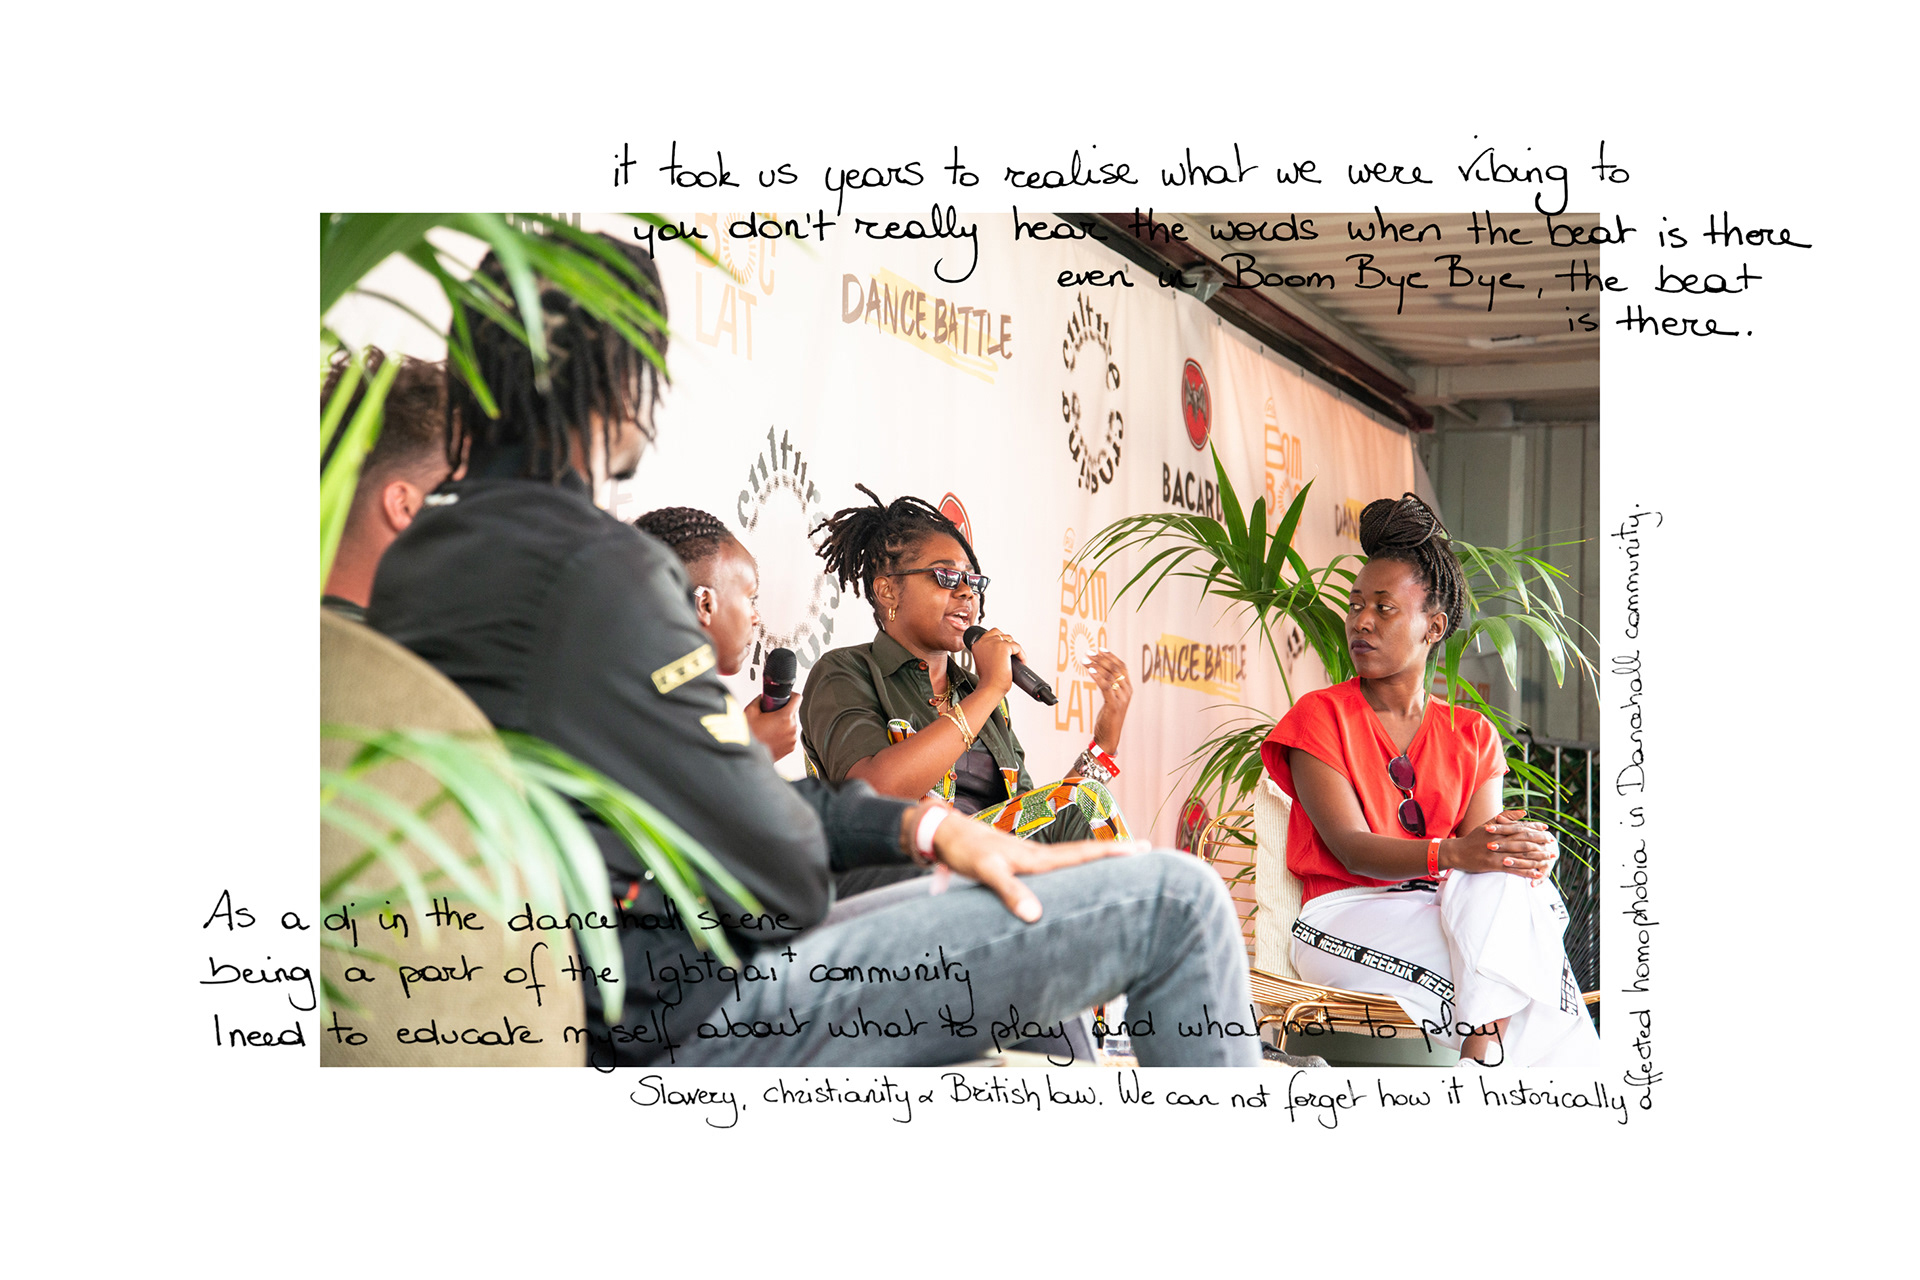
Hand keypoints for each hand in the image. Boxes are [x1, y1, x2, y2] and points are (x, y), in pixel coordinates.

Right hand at [743, 693, 799, 762]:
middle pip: (792, 713)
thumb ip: (760, 700)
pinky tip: (771, 737)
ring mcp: (792, 739)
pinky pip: (789, 736)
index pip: (797, 698)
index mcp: (784, 717)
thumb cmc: (749, 735)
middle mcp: (792, 728)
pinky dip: (783, 735)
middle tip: (770, 715)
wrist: (747, 755)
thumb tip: (764, 696)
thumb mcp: (750, 711)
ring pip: (791, 725)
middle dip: (782, 712)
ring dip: (783, 724)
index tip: (786, 697)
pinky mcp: (791, 748)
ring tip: (769, 728)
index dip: (791, 695)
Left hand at [929, 811, 1144, 921]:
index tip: (1143, 849)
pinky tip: (1077, 875)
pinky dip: (1076, 868)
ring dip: (1098, 860)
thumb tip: (1036, 916)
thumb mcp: (986, 872)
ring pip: (1073, 860)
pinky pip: (1057, 867)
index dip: (1114, 853)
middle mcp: (1040, 857)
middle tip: (1147, 851)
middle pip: (1086, 855)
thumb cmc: (965, 851)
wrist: (945, 834)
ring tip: (1124, 864)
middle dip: (1116, 854)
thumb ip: (1010, 892)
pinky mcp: (1021, 864)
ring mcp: (1032, 859)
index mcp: (1039, 858)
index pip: (1084, 855)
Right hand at [969, 628, 1023, 697]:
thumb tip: (1001, 649)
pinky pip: (1018, 647)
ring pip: (1010, 640)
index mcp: (977, 645)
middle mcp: (984, 642)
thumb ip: (989, 652)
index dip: (1000, 640)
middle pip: (1001, 634)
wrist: (990, 687)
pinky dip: (1022, 655)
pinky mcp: (1004, 647)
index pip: (991, 634)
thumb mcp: (985, 661)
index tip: (1005, 649)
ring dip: (1015, 649)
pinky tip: (1021, 662)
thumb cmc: (988, 679)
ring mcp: (994, 643)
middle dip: (1008, 643)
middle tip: (1012, 654)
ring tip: (1017, 660)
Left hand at [1085, 648, 1131, 753]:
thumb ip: (1108, 686)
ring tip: (1085, 660)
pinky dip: (1098, 677)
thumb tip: (1098, 672)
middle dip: (1101, 659)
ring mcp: (1122, 698)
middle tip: (1088, 653)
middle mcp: (1127, 691)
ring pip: (1111, 676)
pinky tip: (1090, 671)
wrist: (1109, 737)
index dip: (1111, 656)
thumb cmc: (1108, 719)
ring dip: (1096, 666)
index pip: (1122, 666)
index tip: (1099, 649)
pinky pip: (1106, 687)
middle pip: (1116, 668)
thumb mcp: (1110, 699)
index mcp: (1128, 688)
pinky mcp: (1114, 705)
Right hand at [1447, 808, 1555, 880]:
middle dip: (1540, 842)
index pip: (1520, 827)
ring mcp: (1496, 853)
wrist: (1456, 852)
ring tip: (1550, 858)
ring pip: (1521, 855)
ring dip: (1538, 857)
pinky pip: (1513, 870)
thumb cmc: (1473, 838)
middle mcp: (1499, 840)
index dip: (1535, 828)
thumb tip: (1524, 812)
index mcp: (1498, 830)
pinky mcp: (1493, 865)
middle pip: (1524, 841)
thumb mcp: (1487, 824)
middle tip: (1553, 844)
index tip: (1546, 830)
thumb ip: (1505, 817)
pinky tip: (1537, 874)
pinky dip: (1526, 872)